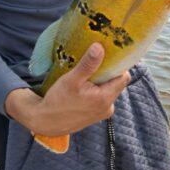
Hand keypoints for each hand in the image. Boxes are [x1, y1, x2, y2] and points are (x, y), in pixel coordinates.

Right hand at [5, 43, 130, 136]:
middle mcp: (108, 107)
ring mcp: (102, 112)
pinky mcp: (95, 114)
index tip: (110, 53)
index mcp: (105, 98)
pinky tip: (83, 84)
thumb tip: (100, 47)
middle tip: (95, 59)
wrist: (46, 121)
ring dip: (100, 80)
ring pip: (108, 89)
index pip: (123, 77)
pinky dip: (95, 88)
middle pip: (116, 83)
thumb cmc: (58, 101)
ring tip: (87, 71)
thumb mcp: (72, 79)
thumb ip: (88, 64)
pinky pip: (101, 96)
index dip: (118, 64)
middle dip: (107, 71)